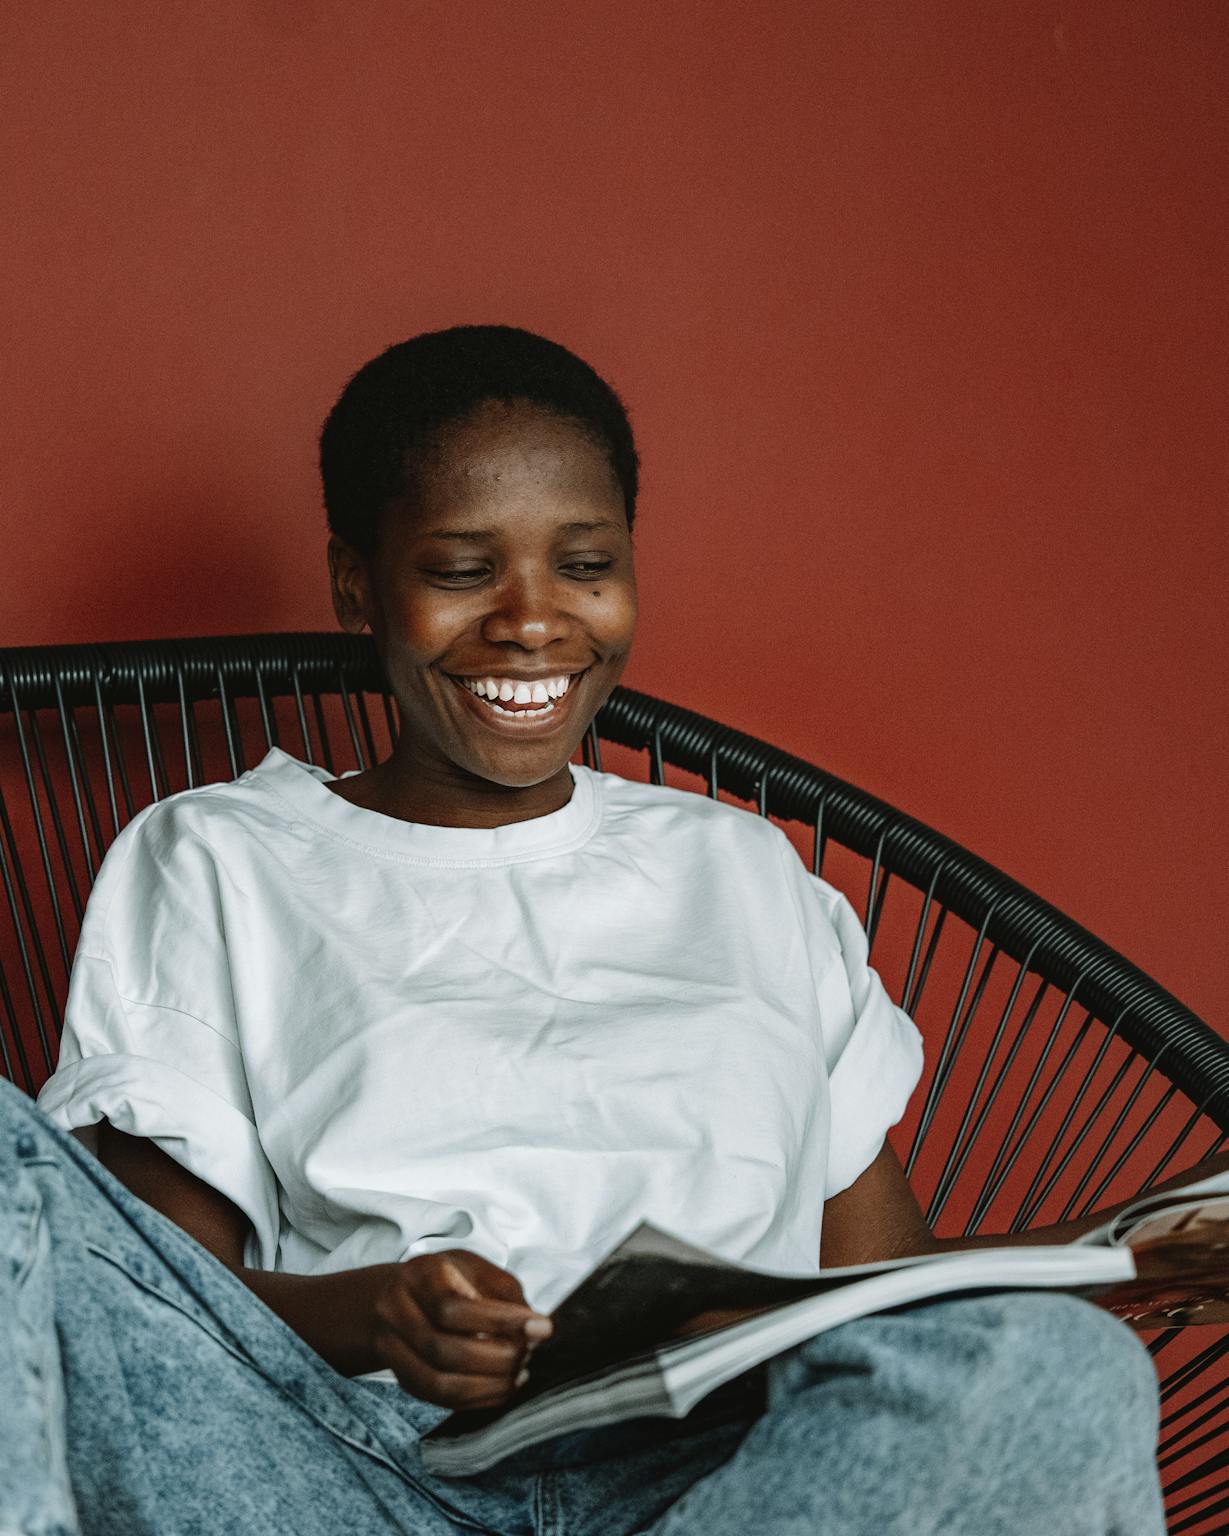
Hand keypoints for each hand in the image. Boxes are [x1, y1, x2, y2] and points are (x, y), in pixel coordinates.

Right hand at [369, 1250, 552, 1409]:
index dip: (500, 1322)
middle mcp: (396, 1311)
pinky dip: (475, 1400)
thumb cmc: (444, 1278)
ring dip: (487, 1386)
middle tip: (529, 1354)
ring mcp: (391, 1348)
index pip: (454, 1307)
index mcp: (420, 1275)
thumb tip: (533, 1329)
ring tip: (519, 1375)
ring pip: (438, 1383)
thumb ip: (505, 1293)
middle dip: (497, 1359)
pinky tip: (500, 1388)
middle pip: (443, 1349)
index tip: (540, 1328)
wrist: (391, 1295)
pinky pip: (437, 1399)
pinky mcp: (401, 1377)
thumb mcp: (475, 1268)